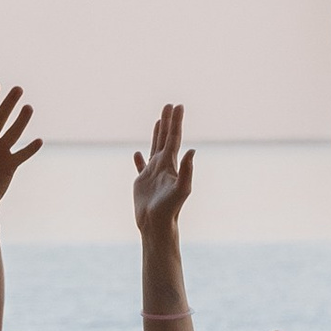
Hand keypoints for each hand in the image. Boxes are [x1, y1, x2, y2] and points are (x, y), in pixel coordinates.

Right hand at [133, 103, 195, 234]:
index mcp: (171, 164)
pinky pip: (140, 167)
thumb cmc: (170, 209)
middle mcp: (163, 166)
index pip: (174, 138)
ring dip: (157, 133)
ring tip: (158, 120)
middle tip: (169, 105)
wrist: (156, 225)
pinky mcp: (142, 182)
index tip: (178, 106)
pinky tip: (137, 153)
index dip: (176, 122)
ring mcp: (152, 173)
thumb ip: (187, 170)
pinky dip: (139, 159)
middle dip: (168, 121)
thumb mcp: (181, 189)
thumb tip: (193, 150)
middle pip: (165, 138)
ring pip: (154, 148)